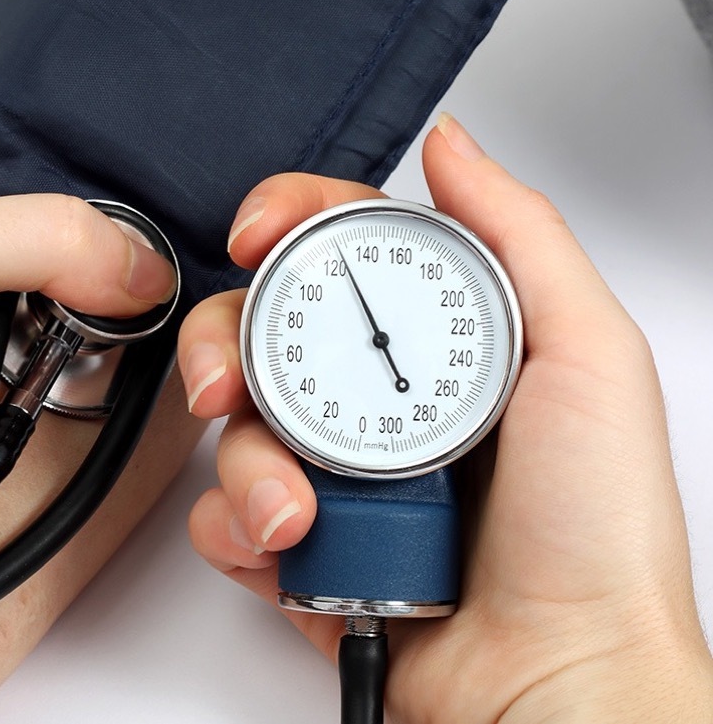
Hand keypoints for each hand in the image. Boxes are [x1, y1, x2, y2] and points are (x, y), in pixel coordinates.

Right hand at [178, 115, 712, 721]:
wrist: (557, 679)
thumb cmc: (594, 533)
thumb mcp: (587, 357)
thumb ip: (519, 237)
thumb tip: (451, 146)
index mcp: (439, 345)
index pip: (343, 252)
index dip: (287, 225)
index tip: (258, 232)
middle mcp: (379, 402)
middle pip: (262, 331)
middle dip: (224, 345)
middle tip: (227, 382)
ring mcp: (336, 475)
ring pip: (234, 428)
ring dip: (246, 465)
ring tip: (297, 512)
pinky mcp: (302, 546)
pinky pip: (227, 515)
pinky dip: (235, 527)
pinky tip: (281, 546)